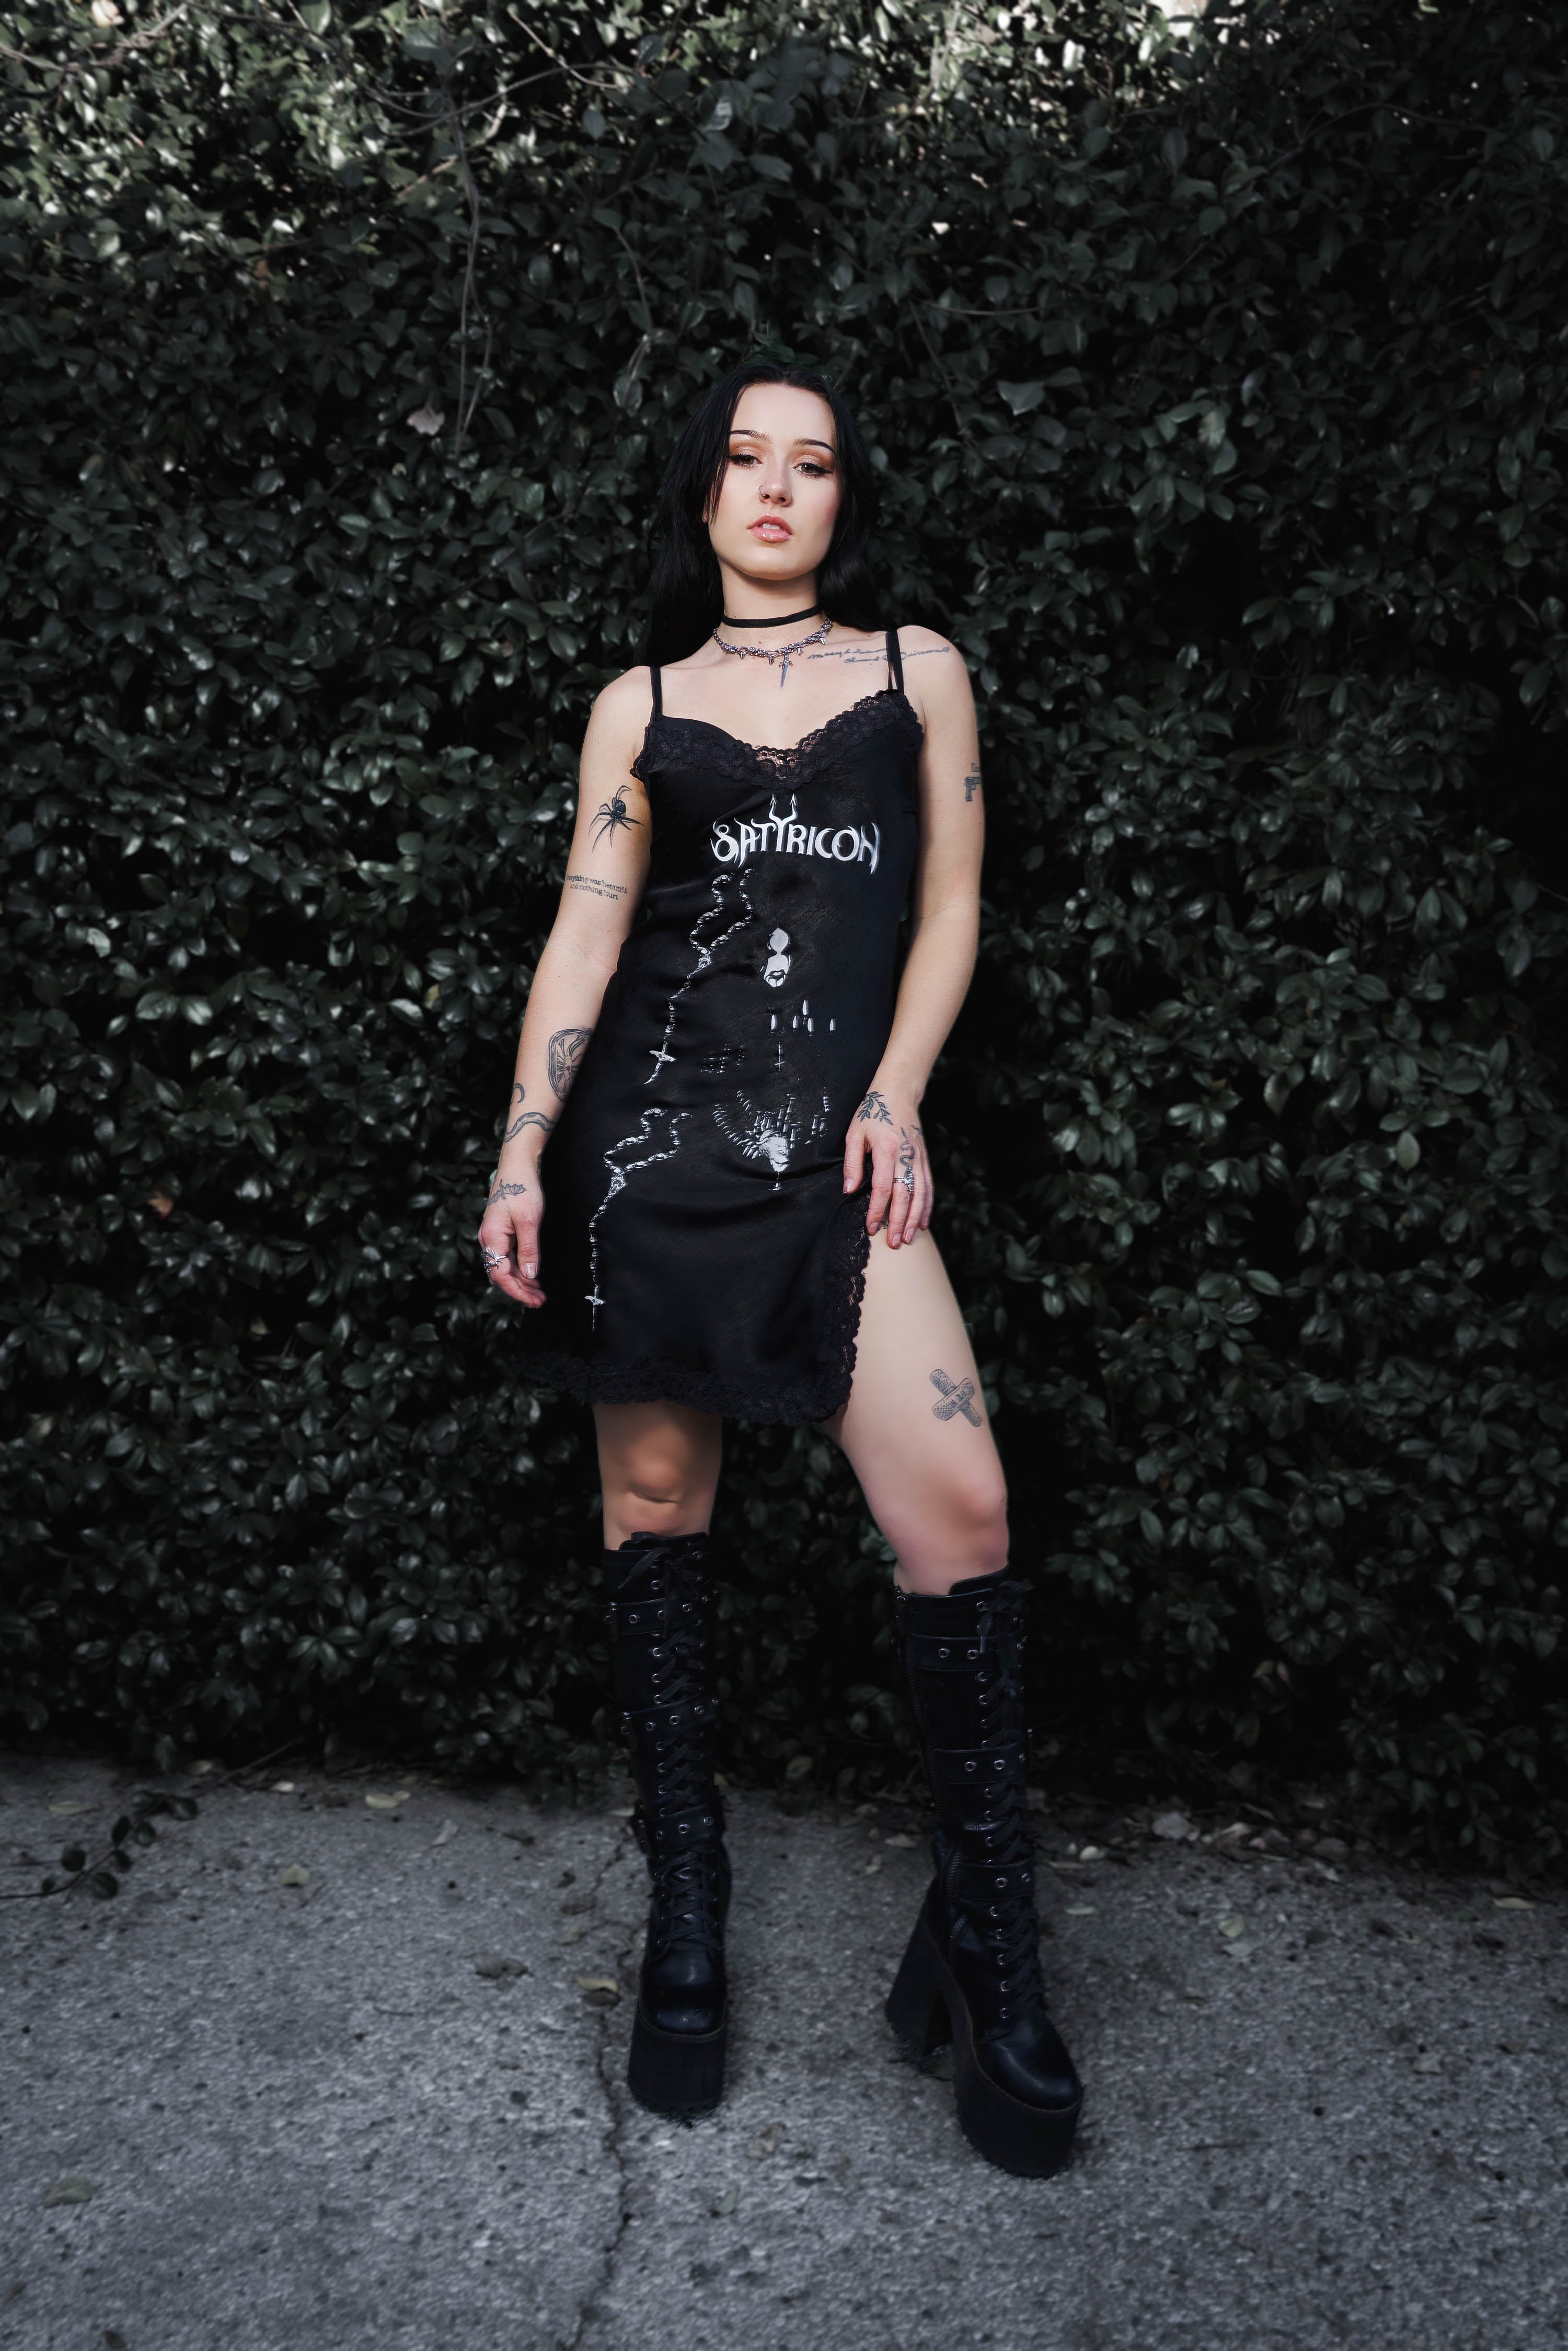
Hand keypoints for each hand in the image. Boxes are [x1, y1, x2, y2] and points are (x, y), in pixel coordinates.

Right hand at [477, 1164, 545, 1306]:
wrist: (517, 1166)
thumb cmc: (522, 1189)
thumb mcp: (529, 1221)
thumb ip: (529, 1249)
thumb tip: (530, 1275)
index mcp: (492, 1238)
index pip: (501, 1274)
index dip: (517, 1291)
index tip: (534, 1301)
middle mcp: (488, 1240)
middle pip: (501, 1274)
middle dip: (520, 1289)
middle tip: (541, 1301)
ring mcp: (493, 1236)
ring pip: (505, 1266)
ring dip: (521, 1280)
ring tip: (539, 1292)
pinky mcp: (500, 1232)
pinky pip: (508, 1256)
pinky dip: (520, 1268)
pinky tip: (532, 1274)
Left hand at [842, 1086, 931, 1247]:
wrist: (898, 1092)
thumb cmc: (872, 1112)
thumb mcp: (854, 1133)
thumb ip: (852, 1162)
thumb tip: (850, 1190)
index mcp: (886, 1149)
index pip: (883, 1187)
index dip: (877, 1210)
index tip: (870, 1228)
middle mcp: (906, 1155)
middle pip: (905, 1194)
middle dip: (899, 1221)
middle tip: (893, 1243)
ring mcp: (918, 1158)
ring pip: (920, 1193)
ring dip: (914, 1218)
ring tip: (908, 1238)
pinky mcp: (924, 1159)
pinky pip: (928, 1186)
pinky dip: (927, 1206)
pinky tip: (922, 1222)